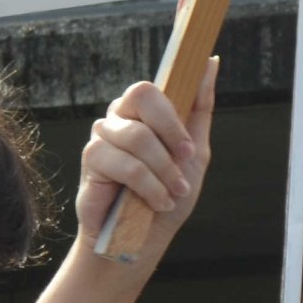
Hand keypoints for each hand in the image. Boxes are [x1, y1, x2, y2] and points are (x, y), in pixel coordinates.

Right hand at [72, 64, 216, 265]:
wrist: (141, 240)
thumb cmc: (166, 196)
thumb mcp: (194, 154)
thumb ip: (199, 108)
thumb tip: (211, 61)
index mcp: (142, 111)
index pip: (152, 88)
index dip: (173, 116)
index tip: (188, 150)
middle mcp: (119, 117)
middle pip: (141, 95)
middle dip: (170, 135)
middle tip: (184, 164)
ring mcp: (102, 136)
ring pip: (138, 136)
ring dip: (164, 172)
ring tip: (172, 195)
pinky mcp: (92, 160)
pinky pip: (125, 164)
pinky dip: (148, 186)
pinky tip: (155, 202)